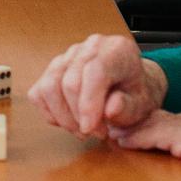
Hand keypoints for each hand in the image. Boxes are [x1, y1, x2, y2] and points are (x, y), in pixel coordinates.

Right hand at [29, 32, 167, 138]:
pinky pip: (38, 93)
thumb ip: (127, 107)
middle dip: (78, 116)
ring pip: (49, 87)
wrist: (128, 91)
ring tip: (82, 131)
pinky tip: (69, 121)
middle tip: (96, 134)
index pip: (95, 71)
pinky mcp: (52, 70)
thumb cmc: (134, 97)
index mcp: (117, 50)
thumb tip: (110, 109)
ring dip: (63, 117)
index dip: (89, 103)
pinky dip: (50, 113)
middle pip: (69, 81)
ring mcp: (68, 56)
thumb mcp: (141, 106)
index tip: (90, 129)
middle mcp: (90, 47)